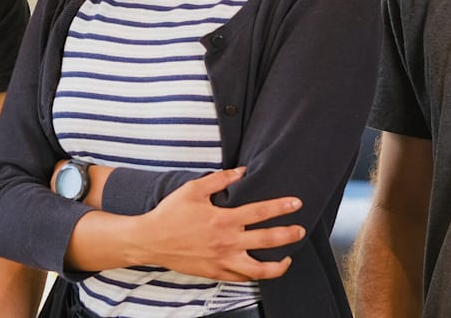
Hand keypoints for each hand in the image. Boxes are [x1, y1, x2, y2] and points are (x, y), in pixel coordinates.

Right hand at [131, 168, 303, 281]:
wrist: (150, 240)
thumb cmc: (170, 213)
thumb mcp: (193, 189)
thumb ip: (220, 179)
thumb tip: (242, 171)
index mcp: (223, 219)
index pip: (261, 212)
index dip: (281, 207)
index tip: (296, 204)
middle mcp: (227, 242)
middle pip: (268, 240)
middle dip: (289, 235)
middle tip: (300, 230)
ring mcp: (222, 261)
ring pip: (260, 270)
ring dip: (279, 265)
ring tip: (288, 258)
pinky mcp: (215, 273)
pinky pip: (242, 279)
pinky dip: (255, 275)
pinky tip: (261, 269)